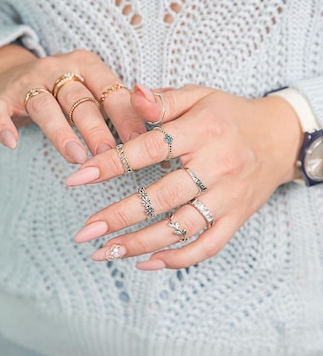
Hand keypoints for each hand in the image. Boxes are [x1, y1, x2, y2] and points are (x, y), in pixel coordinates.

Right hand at [0, 45, 145, 162]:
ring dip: (61, 132)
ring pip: (46, 106)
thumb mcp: (90, 87)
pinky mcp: (0, 97)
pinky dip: (5, 125)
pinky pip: (0, 111)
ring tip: (76, 158)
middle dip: (97, 128)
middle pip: (79, 100)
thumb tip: (156, 131)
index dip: (126, 115)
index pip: (110, 89)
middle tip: (111, 156)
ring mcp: (27, 82)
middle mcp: (57, 68)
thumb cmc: (63, 89)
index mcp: (85, 64)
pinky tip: (11, 143)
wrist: (8, 74)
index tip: (141, 141)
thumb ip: (116, 104)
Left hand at [68, 84, 302, 268]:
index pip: (149, 149)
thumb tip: (130, 93)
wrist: (280, 137)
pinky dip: (178, 259)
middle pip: (162, 197)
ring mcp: (229, 196)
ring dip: (140, 244)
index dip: (111, 164)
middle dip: (119, 217)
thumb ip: (163, 100)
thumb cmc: (229, 115)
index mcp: (203, 130)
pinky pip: (208, 246)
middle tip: (84, 232)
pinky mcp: (237, 218)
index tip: (77, 179)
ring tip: (105, 252)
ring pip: (181, 228)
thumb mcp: (199, 95)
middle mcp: (217, 166)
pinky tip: (147, 263)